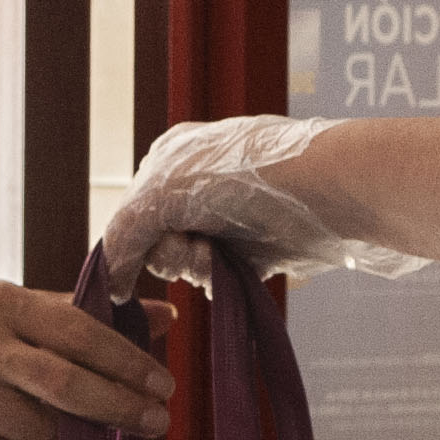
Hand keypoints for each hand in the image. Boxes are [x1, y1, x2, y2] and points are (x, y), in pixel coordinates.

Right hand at [0, 283, 174, 439]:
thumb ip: (83, 313)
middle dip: (119, 408)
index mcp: (3, 305)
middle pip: (67, 386)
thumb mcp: (11, 303)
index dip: (128, 362)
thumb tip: (166, 318)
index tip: (163, 385)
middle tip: (156, 422)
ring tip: (22, 407)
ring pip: (38, 430)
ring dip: (50, 429)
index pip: (80, 332)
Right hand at [97, 116, 430, 299]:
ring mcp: (229, 218)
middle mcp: (197, 186)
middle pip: (157, 243)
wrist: (330, 189)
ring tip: (217, 255)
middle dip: (170, 253)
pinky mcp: (258, 249)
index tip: (137, 264)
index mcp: (170, 159)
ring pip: (186, 265)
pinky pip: (220, 279)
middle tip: (194, 246)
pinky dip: (220, 280)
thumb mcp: (165, 193)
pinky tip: (234, 270)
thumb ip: (125, 230)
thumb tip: (109, 275)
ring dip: (195, 267)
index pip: (131, 214)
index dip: (133, 242)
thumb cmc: (244, 177)